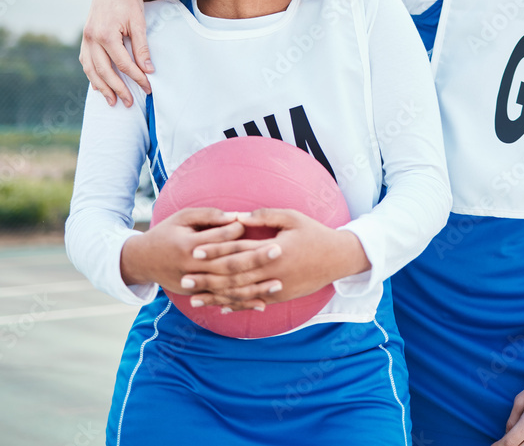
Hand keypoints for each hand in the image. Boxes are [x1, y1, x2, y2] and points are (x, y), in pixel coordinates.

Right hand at [79, 0, 163, 106]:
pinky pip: (86, 61)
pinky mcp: (85, 37)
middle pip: (104, 71)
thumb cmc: (128, 1)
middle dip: (118, 89)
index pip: (123, 64)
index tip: (148, 87)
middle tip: (130, 103)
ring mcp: (86, 38)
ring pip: (91, 69)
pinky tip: (99, 86)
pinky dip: (92, 75)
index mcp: (106, 34)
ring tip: (112, 101)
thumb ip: (142, 47)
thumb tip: (147, 70)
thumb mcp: (139, 23)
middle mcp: (92, 38)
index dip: (136, 78)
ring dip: (101, 87)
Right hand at [120, 208, 280, 310]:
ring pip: (228, 289)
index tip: (258, 226)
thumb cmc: (167, 232)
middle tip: (279, 251)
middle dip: (255, 259)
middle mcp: (191, 268)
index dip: (239, 233)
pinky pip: (222, 301)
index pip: (219, 240)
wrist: (142, 260)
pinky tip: (262, 304)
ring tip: (278, 283)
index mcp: (187, 246)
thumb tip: (237, 216)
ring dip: (254, 288)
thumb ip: (209, 216)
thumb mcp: (183, 217)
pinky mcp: (196, 295)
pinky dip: (242, 304)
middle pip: (227, 266)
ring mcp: (194, 285)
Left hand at [185, 208, 370, 310]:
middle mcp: (273, 272)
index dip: (214, 252)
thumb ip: (264, 216)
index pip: (238, 251)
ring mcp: (277, 288)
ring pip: (241, 295)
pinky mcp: (281, 296)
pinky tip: (220, 307)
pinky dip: (236, 305)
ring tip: (194, 298)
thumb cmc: (315, 233)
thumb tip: (237, 216)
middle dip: (207, 279)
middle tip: (184, 279)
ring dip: (216, 297)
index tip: (193, 251)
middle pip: (234, 278)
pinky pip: (254, 303)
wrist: (339, 258)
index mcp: (274, 250)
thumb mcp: (292, 218)